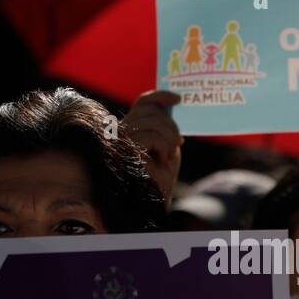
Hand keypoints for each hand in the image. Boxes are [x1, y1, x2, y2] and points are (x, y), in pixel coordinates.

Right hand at [122, 90, 182, 206]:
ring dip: (169, 137)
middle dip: (170, 124)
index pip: (142, 103)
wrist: (153, 202)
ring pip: (152, 122)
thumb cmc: (160, 178)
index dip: (160, 96)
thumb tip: (172, 103)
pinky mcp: (124, 151)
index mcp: (130, 129)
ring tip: (169, 155)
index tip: (178, 99)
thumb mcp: (166, 147)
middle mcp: (120, 132)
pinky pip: (151, 136)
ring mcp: (119, 141)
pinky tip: (163, 161)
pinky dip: (164, 147)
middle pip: (149, 111)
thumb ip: (164, 127)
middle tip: (179, 142)